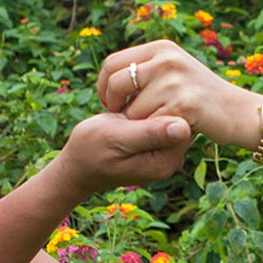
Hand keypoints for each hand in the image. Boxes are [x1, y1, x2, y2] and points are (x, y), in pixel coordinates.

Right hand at [59, 111, 191, 194]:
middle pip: (183, 119)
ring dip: (155, 103)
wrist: (77, 165)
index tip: (139, 98)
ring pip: (173, 116)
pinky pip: (164, 120)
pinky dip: (151, 109)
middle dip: (163, 102)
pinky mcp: (159, 146)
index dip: (166, 102)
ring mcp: (166, 153)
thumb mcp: (116, 137)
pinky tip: (132, 108)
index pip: (186, 122)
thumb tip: (185, 126)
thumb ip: (149, 133)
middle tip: (134, 96)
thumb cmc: (89, 149)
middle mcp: (172, 160)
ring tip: (129, 105)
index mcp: (165, 161)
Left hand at [98, 41, 255, 147]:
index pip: (112, 63)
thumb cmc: (202, 95)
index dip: (104, 87)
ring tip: (155, 124)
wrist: (238, 111)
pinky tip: (167, 131)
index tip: (111, 103)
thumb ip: (147, 68)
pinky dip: (153, 133)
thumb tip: (109, 77)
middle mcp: (167, 59)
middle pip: (116, 84)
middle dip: (114, 105)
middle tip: (124, 118)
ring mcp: (175, 81)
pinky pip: (149, 124)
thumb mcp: (175, 70)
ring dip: (137, 123)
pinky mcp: (183, 105)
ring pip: (131, 109)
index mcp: (161, 48)